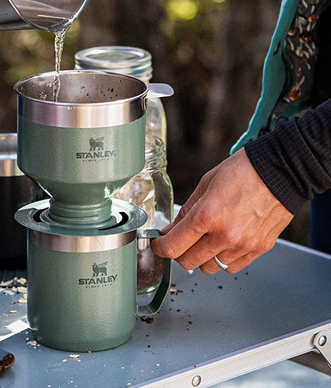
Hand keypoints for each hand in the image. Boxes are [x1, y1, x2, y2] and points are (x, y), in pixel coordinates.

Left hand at [151, 148, 293, 273]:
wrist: (282, 172)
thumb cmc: (244, 171)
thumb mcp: (205, 184)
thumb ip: (186, 211)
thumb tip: (171, 230)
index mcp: (207, 216)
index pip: (173, 247)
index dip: (160, 248)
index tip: (158, 244)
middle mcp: (225, 235)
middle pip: (188, 262)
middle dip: (179, 252)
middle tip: (180, 240)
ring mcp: (243, 245)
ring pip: (210, 268)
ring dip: (202, 257)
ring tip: (205, 238)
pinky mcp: (259, 249)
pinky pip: (232, 267)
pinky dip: (223, 259)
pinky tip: (223, 243)